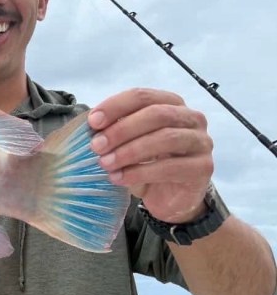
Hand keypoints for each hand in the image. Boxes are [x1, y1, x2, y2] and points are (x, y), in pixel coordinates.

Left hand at [88, 88, 213, 222]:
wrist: (169, 198)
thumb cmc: (146, 164)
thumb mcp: (127, 143)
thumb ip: (115, 129)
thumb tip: (92, 123)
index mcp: (171, 104)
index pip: (143, 96)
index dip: (116, 106)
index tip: (93, 121)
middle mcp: (191, 118)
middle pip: (156, 114)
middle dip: (122, 129)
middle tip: (97, 145)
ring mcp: (201, 142)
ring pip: (165, 139)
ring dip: (129, 151)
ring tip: (105, 164)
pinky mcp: (202, 168)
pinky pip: (170, 167)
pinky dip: (139, 172)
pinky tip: (119, 178)